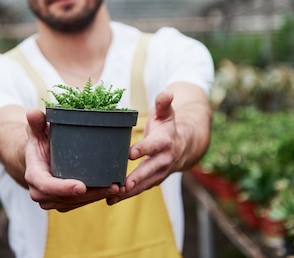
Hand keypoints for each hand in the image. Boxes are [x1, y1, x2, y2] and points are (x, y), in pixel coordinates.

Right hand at [24, 108, 120, 211]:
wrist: (37, 156)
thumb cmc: (39, 140)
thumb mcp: (37, 130)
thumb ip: (36, 122)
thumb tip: (33, 112)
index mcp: (33, 175)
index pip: (47, 185)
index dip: (64, 188)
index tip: (82, 186)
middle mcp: (40, 192)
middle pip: (66, 198)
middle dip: (89, 195)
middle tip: (112, 186)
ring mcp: (52, 200)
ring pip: (75, 203)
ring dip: (96, 198)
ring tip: (116, 188)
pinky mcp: (62, 202)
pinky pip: (79, 204)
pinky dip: (95, 198)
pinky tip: (111, 191)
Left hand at [107, 90, 181, 204]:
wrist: (183, 146)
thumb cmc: (167, 126)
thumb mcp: (167, 113)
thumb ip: (164, 103)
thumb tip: (168, 93)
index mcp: (165, 141)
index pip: (154, 146)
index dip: (144, 149)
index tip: (131, 153)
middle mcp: (164, 160)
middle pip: (150, 170)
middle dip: (137, 178)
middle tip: (123, 185)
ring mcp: (159, 173)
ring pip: (144, 184)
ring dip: (129, 192)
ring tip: (112, 197)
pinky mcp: (153, 181)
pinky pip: (140, 189)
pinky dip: (126, 195)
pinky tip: (110, 200)